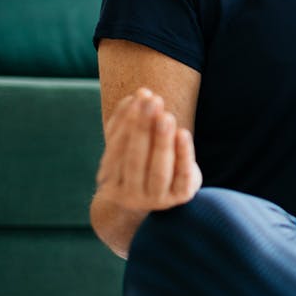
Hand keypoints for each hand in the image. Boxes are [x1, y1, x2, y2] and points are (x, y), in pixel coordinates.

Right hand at [95, 87, 201, 212]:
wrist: (154, 196)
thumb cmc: (138, 163)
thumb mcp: (127, 145)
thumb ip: (127, 121)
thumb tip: (137, 95)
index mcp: (112, 181)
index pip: (116, 151)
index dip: (126, 123)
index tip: (137, 98)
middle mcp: (131, 194)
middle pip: (136, 160)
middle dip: (143, 129)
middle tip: (152, 102)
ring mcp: (156, 199)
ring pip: (158, 171)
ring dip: (162, 142)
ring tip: (166, 116)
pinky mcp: (180, 197)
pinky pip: (182, 175)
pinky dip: (183, 154)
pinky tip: (183, 134)